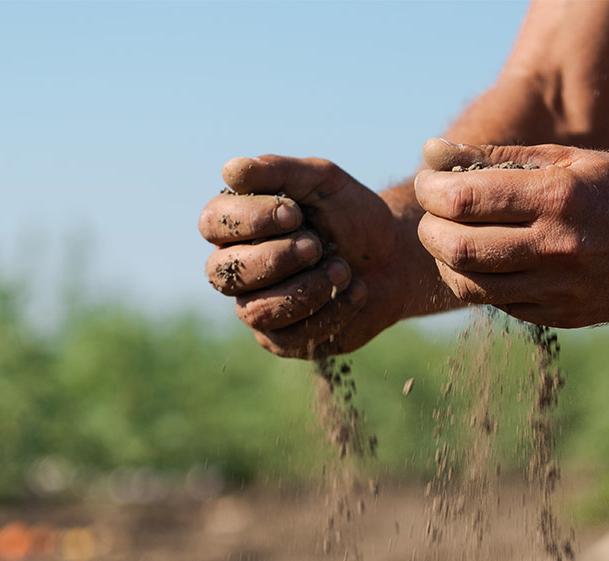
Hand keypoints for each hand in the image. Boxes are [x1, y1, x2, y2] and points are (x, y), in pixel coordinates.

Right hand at [199, 155, 411, 357]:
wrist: (394, 255)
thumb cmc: (350, 215)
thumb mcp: (322, 181)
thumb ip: (279, 172)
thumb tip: (231, 171)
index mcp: (236, 226)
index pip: (213, 224)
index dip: (250, 220)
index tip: (295, 212)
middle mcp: (238, 270)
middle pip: (225, 273)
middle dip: (274, 259)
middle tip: (316, 245)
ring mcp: (259, 308)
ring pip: (256, 312)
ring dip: (304, 289)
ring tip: (342, 268)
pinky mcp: (288, 340)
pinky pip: (294, 337)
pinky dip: (330, 313)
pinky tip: (357, 290)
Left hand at [415, 138, 608, 326]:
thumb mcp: (569, 158)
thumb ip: (497, 157)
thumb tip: (432, 153)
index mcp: (558, 198)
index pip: (464, 200)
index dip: (431, 191)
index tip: (429, 183)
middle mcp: (557, 248)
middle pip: (458, 249)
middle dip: (430, 230)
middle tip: (432, 215)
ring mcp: (560, 290)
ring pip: (471, 287)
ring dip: (447, 263)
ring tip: (451, 240)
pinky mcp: (561, 317)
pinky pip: (499, 305)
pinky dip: (478, 283)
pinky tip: (486, 262)